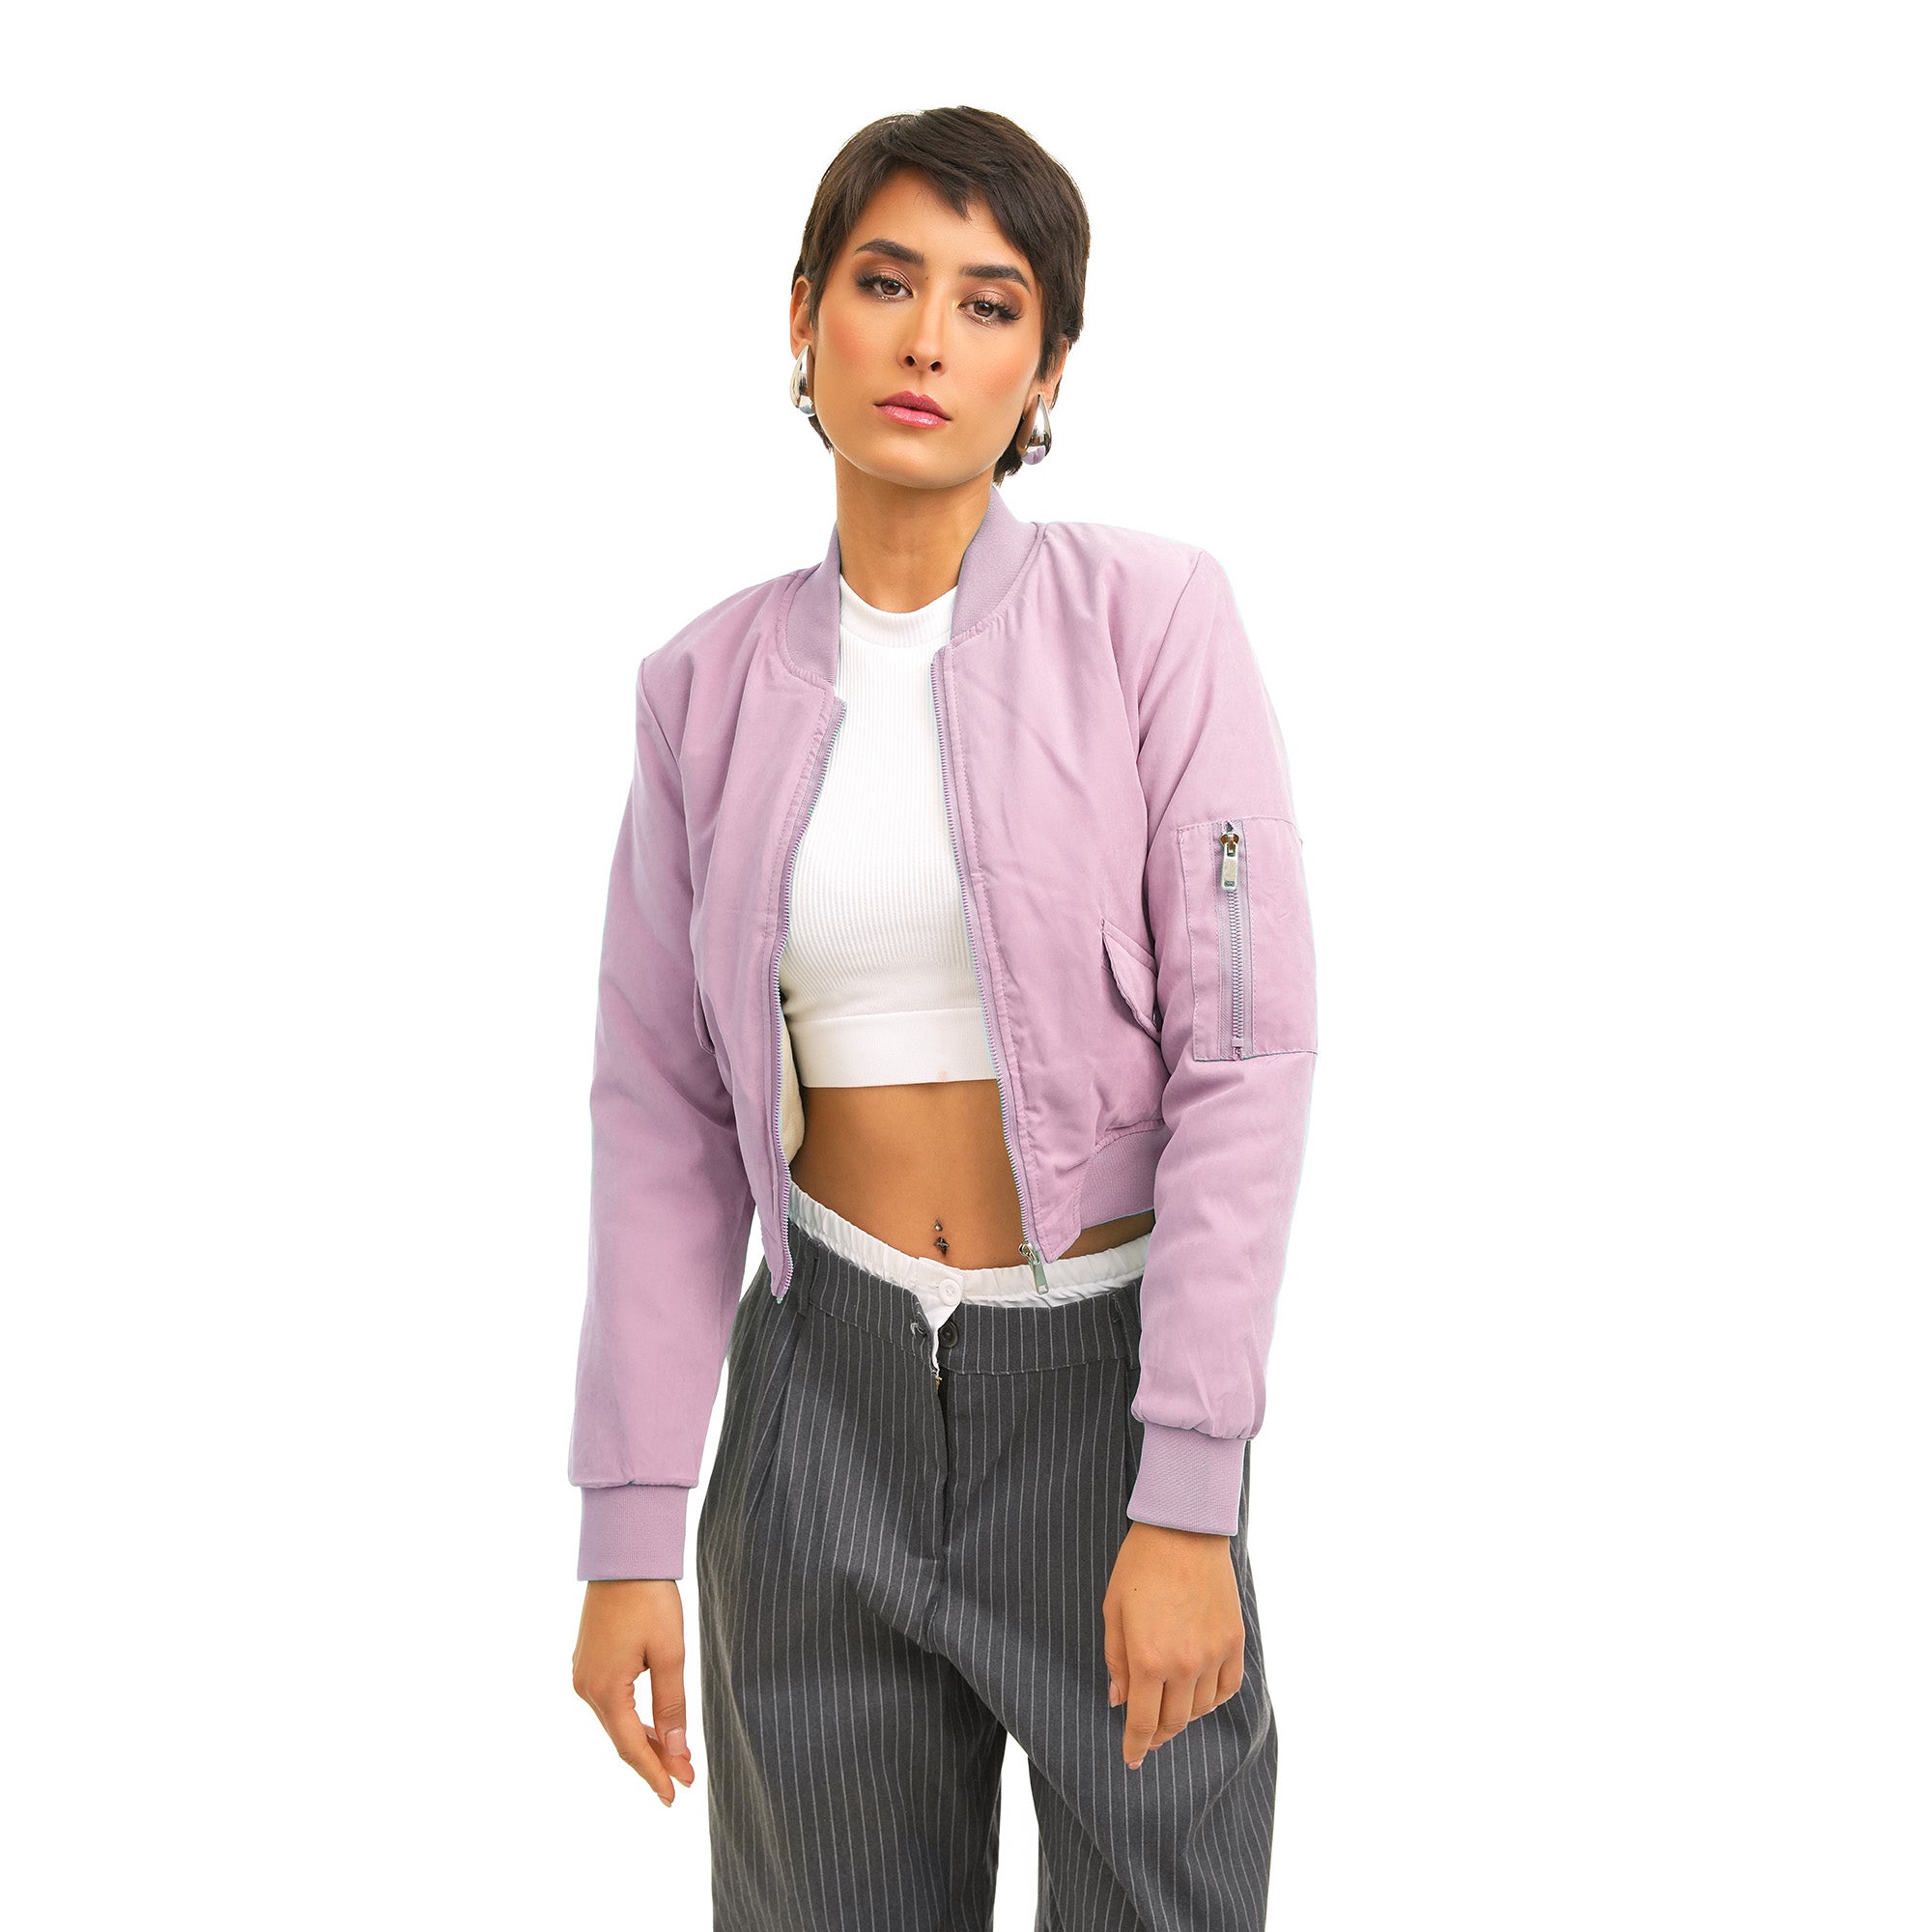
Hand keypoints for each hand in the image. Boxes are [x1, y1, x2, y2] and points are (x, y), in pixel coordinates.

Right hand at [572, 1579, 696, 1805]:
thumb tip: (676, 1750)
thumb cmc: (650, 1599)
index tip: (676, 1797)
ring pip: (616, 1721)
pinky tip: (653, 1725)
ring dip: (644, 1739)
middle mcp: (585, 1687)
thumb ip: (671, 1705)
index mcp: (604, 1691)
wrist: (623, 1554)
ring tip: (676, 1757)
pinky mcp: (587, 1660)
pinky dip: (633, 1718)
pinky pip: (611, 1703)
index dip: (655, 1774)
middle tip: (686, 1778)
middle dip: (654, 1760)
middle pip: (622, 1738)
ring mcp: (583, 1673)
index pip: (632, 1748)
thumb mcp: (670, 1653)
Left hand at [1102, 1520, 1244, 1770]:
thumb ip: (1116, 1660)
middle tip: (1147, 1736)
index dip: (1136, 1746)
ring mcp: (1213, 1654)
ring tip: (1170, 1708)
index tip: (1132, 1760)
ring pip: (1201, 1709)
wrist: (1184, 1530)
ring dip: (1184, 1716)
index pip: (1142, 1722)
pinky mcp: (1234, 1641)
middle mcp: (1184, 1664)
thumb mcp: (1114, 1610)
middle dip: (1157, 1735)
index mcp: (1147, 1659)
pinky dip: (1212, 1698)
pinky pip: (1227, 1688)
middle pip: (1173, 1722)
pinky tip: (1199, 1694)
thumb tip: (1119, 1700)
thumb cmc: (1140, 1566)